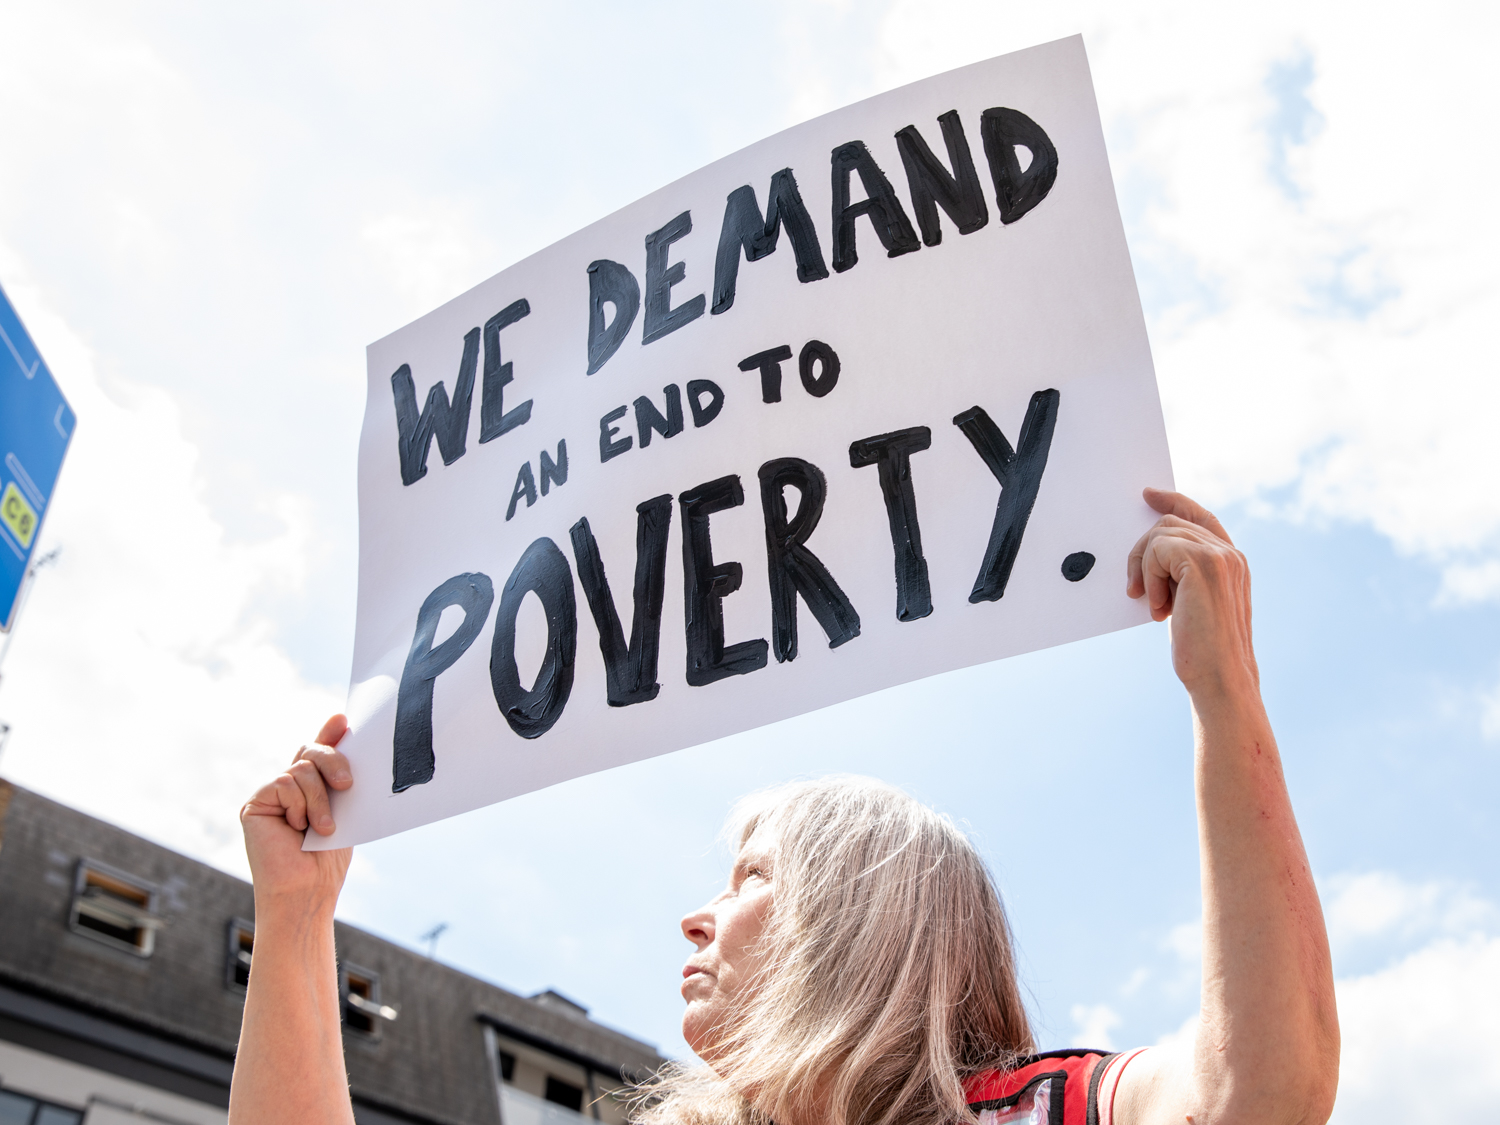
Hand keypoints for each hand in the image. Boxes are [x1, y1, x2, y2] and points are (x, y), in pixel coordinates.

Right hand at [240, 714, 353, 912]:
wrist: (307, 890)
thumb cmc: (327, 859)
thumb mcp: (343, 811)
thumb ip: (339, 780)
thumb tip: (348, 743)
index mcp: (311, 790)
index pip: (318, 753)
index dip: (329, 733)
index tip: (343, 720)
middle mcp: (288, 788)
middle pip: (310, 751)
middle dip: (333, 760)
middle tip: (348, 784)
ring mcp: (270, 795)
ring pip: (301, 768)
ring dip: (319, 799)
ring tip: (322, 829)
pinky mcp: (254, 803)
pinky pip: (284, 783)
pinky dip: (299, 805)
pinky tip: (297, 828)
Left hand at [1126, 489, 1256, 697]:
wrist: (1220, 678)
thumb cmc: (1204, 650)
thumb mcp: (1192, 604)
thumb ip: (1182, 576)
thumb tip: (1149, 558)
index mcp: (1232, 562)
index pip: (1201, 516)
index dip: (1174, 501)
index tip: (1148, 496)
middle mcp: (1231, 554)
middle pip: (1169, 524)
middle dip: (1142, 553)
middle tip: (1136, 590)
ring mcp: (1220, 556)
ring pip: (1160, 535)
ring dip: (1145, 570)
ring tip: (1154, 605)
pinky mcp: (1203, 564)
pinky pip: (1157, 550)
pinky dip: (1149, 577)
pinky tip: (1159, 607)